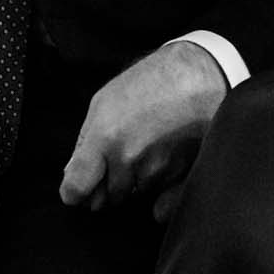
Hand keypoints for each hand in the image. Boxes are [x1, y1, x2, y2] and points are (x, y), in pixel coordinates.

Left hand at [59, 42, 226, 218]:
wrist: (199, 75)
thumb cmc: (151, 82)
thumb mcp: (104, 101)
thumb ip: (85, 142)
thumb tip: (73, 176)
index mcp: (105, 138)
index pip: (76, 188)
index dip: (74, 192)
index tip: (77, 190)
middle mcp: (129, 160)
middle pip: (104, 198)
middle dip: (104, 185)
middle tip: (117, 157)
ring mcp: (157, 170)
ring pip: (131, 195)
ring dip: (132, 182)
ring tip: (145, 147)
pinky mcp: (180, 175)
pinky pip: (158, 195)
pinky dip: (155, 184)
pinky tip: (160, 158)